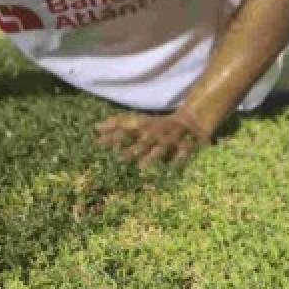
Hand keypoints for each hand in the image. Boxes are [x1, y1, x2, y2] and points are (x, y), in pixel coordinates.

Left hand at [94, 112, 209, 167]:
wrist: (191, 120)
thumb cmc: (158, 125)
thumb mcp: (140, 122)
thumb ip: (120, 124)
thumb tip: (96, 127)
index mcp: (146, 125)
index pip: (127, 126)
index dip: (114, 131)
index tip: (99, 139)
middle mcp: (157, 131)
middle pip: (143, 139)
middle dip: (132, 147)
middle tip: (118, 157)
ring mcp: (172, 138)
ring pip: (161, 147)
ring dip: (152, 156)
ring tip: (141, 167)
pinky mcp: (187, 144)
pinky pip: (184, 152)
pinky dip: (180, 158)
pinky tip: (174, 167)